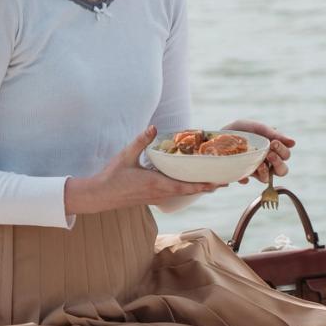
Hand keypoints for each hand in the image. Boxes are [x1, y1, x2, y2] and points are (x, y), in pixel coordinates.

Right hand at [65, 127, 223, 214]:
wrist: (98, 196)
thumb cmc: (111, 176)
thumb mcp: (126, 156)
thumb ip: (141, 141)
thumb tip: (154, 127)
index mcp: (156, 184)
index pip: (185, 186)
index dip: (204, 185)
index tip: (219, 181)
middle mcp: (160, 193)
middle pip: (190, 191)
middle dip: (208, 187)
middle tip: (227, 181)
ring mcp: (156, 197)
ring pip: (183, 193)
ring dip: (199, 189)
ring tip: (216, 183)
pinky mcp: (152, 197)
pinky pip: (174, 194)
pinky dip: (187, 189)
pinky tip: (192, 184)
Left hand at [219, 119, 295, 183]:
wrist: (216, 136)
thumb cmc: (241, 130)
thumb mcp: (256, 127)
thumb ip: (274, 133)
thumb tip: (294, 143)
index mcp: (272, 149)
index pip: (286, 155)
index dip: (282, 151)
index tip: (273, 142)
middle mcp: (266, 162)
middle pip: (282, 170)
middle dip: (278, 162)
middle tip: (269, 154)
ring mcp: (253, 169)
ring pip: (267, 179)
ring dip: (265, 173)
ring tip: (258, 165)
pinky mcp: (240, 174)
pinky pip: (247, 180)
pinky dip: (246, 176)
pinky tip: (243, 171)